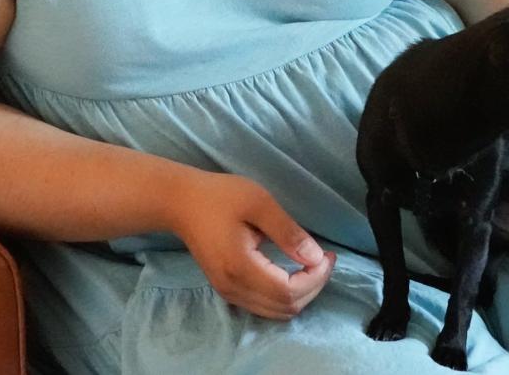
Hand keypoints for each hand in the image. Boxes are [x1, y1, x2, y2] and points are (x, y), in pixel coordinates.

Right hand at [169, 170, 335, 319]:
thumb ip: (287, 231)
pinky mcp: (227, 289)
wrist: (181, 202)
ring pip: (276, 312)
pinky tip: (293, 272)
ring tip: (313, 265)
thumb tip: (316, 256)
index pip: (289, 291)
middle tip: (325, 258)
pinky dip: (285, 295)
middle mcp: (234, 288)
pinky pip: (264, 306)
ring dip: (301, 293)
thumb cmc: (219, 196)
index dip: (315, 279)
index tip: (327, 254)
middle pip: (285, 308)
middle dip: (313, 286)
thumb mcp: (258, 202)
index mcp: (241, 267)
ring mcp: (228, 292)